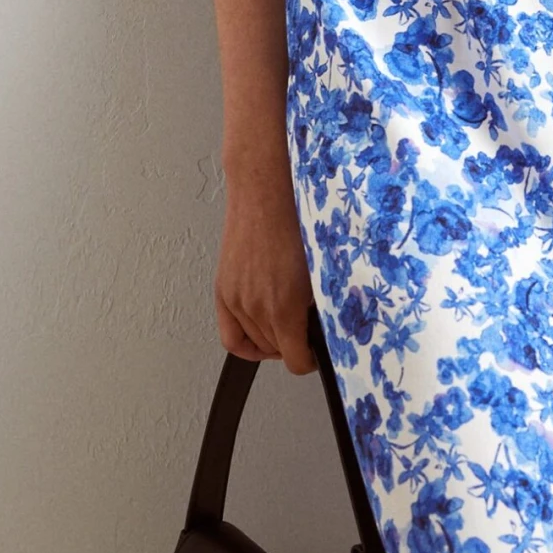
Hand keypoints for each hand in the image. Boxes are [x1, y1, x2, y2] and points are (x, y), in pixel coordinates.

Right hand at [213, 167, 317, 376]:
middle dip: (292, 345)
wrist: (266, 190)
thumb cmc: (298, 218)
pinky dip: (244, 342)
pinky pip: (229, 335)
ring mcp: (235, 299)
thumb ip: (323, 302)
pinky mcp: (223, 289)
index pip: (295, 360)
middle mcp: (255, 308)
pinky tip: (259, 337)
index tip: (317, 354)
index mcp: (283, 306)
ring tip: (288, 325)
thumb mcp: (323, 265)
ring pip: (253, 343)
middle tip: (307, 331)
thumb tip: (330, 323)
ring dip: (271, 340)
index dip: (309, 361)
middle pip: (275, 351)